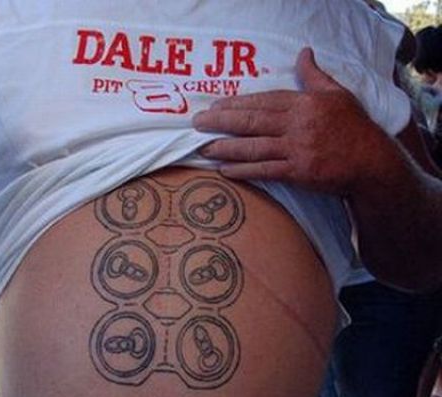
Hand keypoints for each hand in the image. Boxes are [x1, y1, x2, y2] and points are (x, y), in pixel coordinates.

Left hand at [193, 48, 394, 195]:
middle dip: (221, 122)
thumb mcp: (337, 94)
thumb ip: (314, 76)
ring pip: (253, 146)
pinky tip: (224, 170)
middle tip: (197, 123)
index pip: (264, 101)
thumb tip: (304, 52)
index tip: (215, 105)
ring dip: (225, 147)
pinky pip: (265, 170)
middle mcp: (297, 124)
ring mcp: (297, 148)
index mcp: (304, 103)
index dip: (237, 104)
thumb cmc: (353, 127)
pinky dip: (243, 170)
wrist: (371, 162)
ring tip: (203, 147)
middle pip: (252, 121)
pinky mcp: (298, 171)